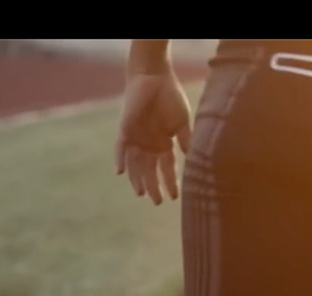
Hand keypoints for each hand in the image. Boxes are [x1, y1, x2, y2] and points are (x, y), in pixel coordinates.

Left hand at [114, 69, 192, 205]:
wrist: (154, 77)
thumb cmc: (170, 97)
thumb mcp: (182, 121)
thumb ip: (185, 139)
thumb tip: (191, 157)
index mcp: (163, 144)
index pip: (167, 168)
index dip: (170, 182)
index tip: (175, 197)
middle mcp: (149, 145)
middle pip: (150, 170)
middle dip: (153, 186)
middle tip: (157, 202)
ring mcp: (136, 138)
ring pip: (135, 164)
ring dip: (137, 179)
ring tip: (141, 193)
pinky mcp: (125, 129)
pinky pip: (120, 147)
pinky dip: (120, 159)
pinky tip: (121, 172)